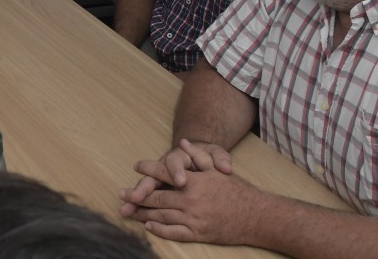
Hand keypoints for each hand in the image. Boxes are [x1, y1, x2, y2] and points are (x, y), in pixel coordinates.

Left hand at [119, 141, 261, 244]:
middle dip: (136, 195)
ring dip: (143, 213)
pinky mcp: (199, 234)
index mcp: (194, 181)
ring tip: (129, 210)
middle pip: (156, 197)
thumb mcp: (217, 169)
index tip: (136, 166)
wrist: (256, 216)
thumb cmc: (237, 190)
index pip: (164, 172)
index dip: (148, 168)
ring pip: (161, 215)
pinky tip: (149, 226)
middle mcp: (190, 200)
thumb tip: (183, 143)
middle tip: (121, 194)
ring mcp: (194, 219)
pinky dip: (159, 229)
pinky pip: (174, 233)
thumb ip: (198, 155)